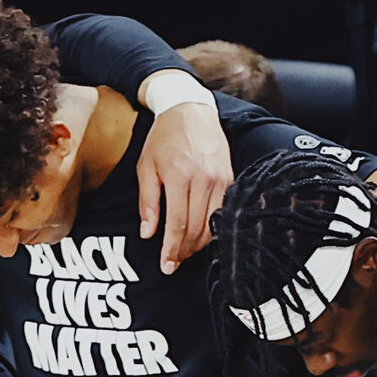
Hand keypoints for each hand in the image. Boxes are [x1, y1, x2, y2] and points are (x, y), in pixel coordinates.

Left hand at [136, 99, 231, 272]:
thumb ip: (147, 202)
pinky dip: (212, 228)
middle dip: (184, 251)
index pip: (178, 223)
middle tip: (173, 263)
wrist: (190, 110)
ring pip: (212, 224)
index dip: (172, 249)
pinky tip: (200, 235)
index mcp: (179, 176)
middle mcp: (204, 179)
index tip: (166, 265)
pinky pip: (223, 212)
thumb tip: (149, 234)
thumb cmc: (164, 138)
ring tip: (184, 252)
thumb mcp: (146, 166)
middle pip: (197, 228)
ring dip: (199, 244)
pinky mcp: (230, 178)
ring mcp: (221, 179)